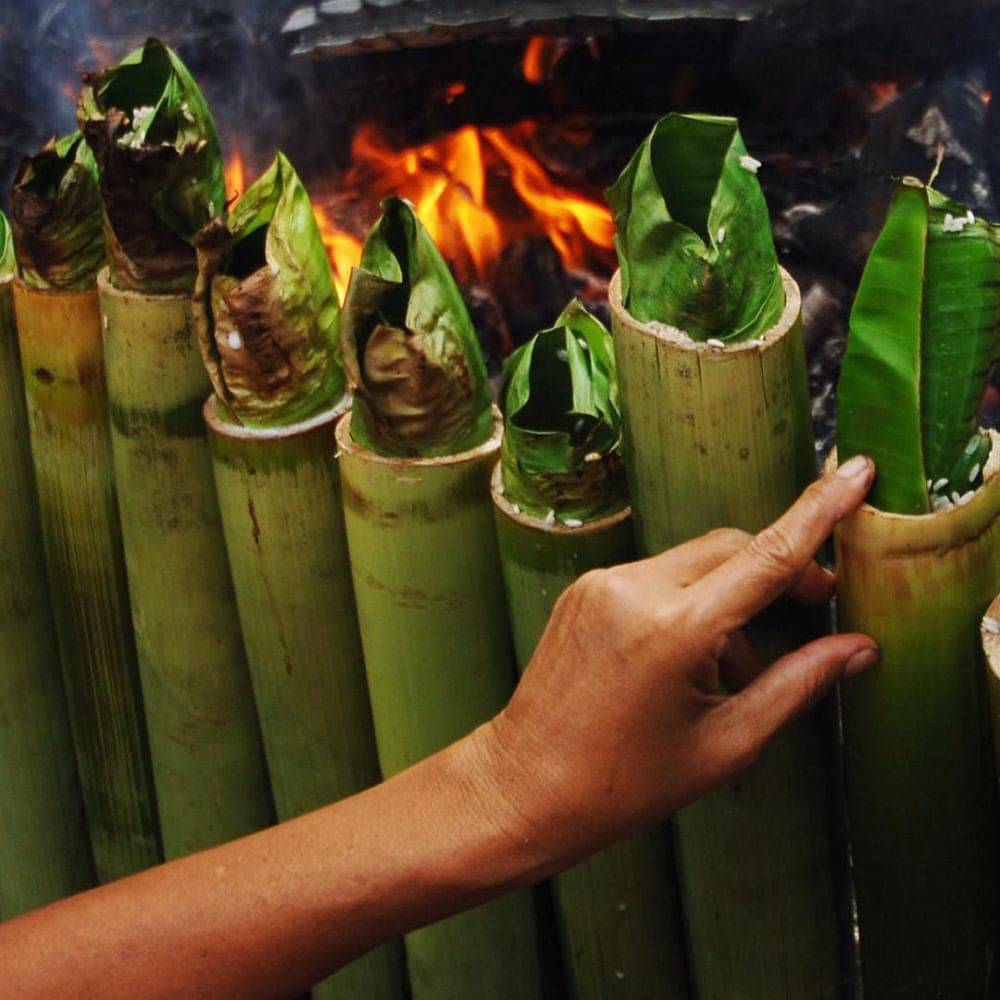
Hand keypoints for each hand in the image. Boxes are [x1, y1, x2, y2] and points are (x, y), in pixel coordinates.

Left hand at [479, 454, 878, 868]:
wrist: (524, 786)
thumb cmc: (622, 783)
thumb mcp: (725, 744)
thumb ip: (796, 685)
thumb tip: (858, 648)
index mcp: (673, 629)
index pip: (766, 556)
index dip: (820, 511)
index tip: (857, 471)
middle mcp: (633, 589)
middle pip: (732, 549)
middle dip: (779, 571)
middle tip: (816, 607)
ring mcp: (602, 584)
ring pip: (696, 564)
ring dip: (728, 602)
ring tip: (727, 675)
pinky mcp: (585, 589)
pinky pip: (658, 576)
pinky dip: (688, 605)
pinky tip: (684, 661)